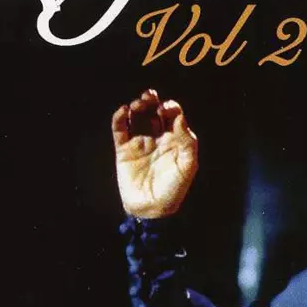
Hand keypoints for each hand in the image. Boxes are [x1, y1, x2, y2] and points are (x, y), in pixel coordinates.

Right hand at [111, 89, 197, 217]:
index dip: (170, 108)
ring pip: (137, 117)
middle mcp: (158, 137)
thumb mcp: (188, 166)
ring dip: (137, 106)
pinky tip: (123, 111)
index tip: (167, 109)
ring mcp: (140, 142)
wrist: (152, 209)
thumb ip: (187, 142)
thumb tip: (180, 118)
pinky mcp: (124, 150)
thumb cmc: (175, 189)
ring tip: (138, 104)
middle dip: (152, 101)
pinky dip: (119, 118)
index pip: (173, 115)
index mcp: (175, 139)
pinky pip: (119, 130)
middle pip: (153, 112)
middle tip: (150, 96)